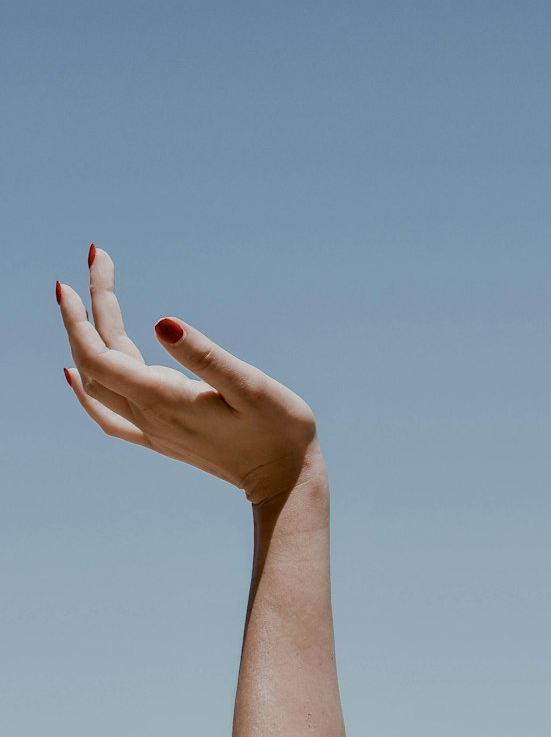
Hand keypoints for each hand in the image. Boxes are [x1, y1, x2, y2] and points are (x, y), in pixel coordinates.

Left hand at [56, 246, 318, 503]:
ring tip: (88, 297)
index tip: (88, 262)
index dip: (85, 311)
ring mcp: (152, 429)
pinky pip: (108, 411)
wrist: (285, 480)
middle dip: (88, 307)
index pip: (101, 353)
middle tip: (96, 256)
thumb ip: (204, 355)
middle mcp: (148, 416)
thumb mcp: (248, 385)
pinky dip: (88, 387)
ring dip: (88, 336)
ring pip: (101, 380)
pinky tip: (78, 375)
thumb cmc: (278, 429)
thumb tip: (160, 322)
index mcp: (162, 400)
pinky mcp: (163, 435)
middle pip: (96, 359)